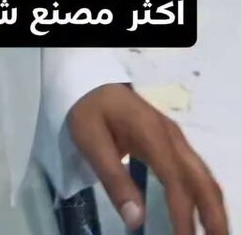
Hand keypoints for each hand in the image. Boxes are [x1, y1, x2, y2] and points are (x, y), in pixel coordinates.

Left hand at [67, 84, 227, 234]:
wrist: (92, 83)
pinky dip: (204, 196)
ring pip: (203, 176)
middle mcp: (172, 137)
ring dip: (212, 207)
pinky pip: (196, 173)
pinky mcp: (173, 144)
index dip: (183, 213)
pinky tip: (202, 216)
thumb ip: (113, 179)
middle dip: (213, 214)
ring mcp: (175, 140)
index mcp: (152, 134)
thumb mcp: (90, 141)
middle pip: (202, 178)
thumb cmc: (90, 111)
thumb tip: (136, 220)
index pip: (176, 179)